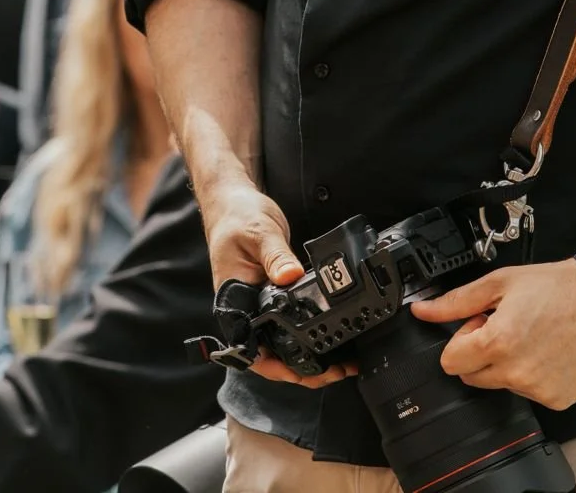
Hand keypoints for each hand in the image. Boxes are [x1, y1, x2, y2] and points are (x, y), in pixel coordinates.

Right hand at [203, 179, 354, 389]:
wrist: (234, 203)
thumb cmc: (237, 218)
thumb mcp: (259, 233)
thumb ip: (275, 256)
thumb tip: (290, 277)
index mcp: (234, 303)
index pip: (252, 350)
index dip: (278, 367)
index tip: (303, 373)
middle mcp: (245, 311)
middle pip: (271, 355)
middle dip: (302, 370)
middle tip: (336, 372)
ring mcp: (259, 306)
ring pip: (282, 343)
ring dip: (309, 357)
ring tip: (341, 364)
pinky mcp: (272, 297)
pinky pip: (289, 324)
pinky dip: (309, 334)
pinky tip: (331, 337)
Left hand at [412, 259, 575, 410]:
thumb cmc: (556, 286)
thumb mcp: (501, 282)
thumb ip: (457, 301)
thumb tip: (422, 311)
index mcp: (498, 342)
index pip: (450, 362)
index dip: (463, 338)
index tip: (481, 323)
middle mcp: (516, 373)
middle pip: (473, 376)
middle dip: (482, 353)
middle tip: (509, 325)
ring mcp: (538, 390)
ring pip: (502, 384)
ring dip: (509, 363)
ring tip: (534, 334)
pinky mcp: (558, 399)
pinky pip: (531, 392)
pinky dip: (535, 374)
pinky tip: (550, 350)